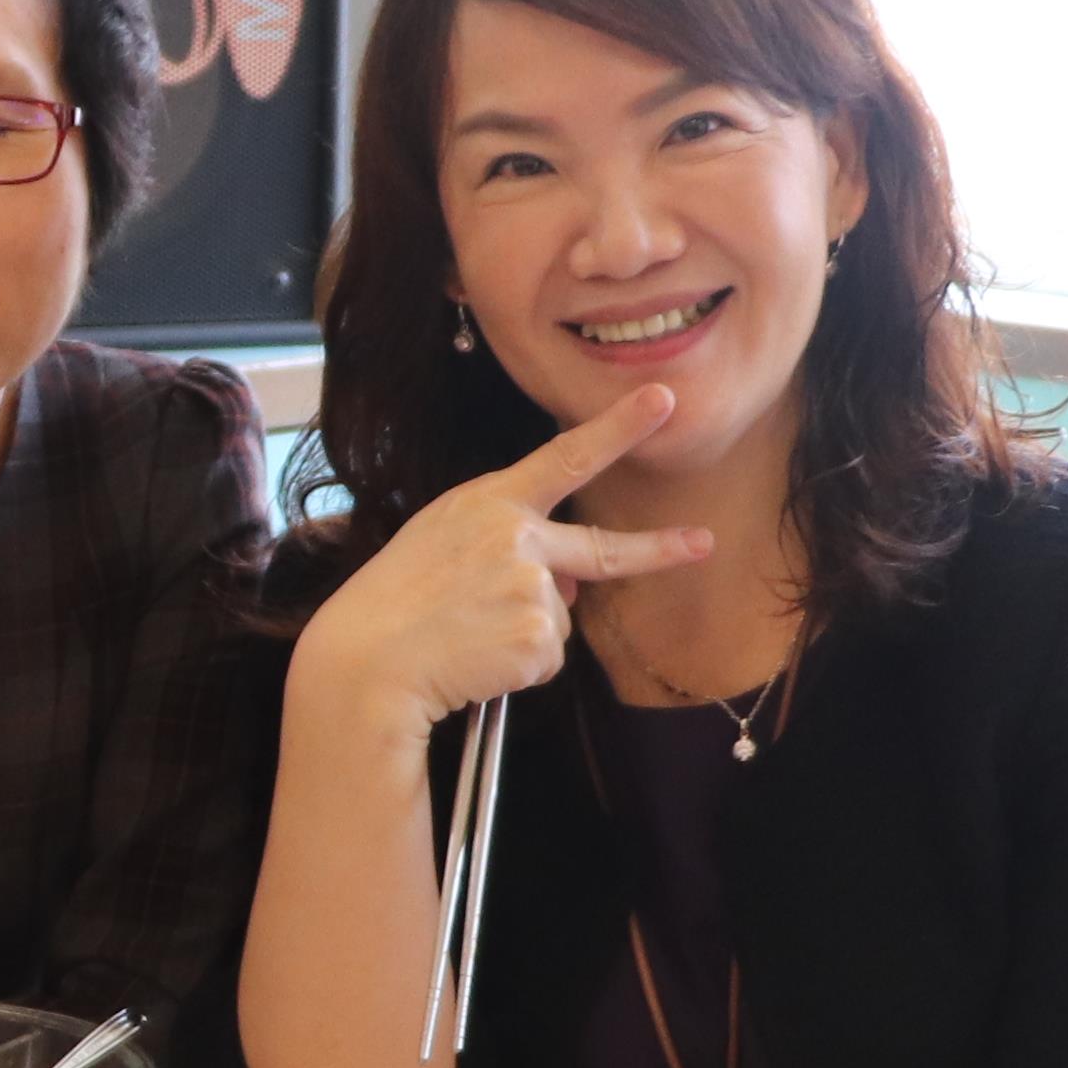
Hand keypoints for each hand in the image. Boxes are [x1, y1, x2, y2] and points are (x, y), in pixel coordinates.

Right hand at [286, 386, 709, 737]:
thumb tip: (570, 582)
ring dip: (523, 634)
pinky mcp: (537, 636)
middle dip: (660, 548)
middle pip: (603, 548)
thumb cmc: (394, 602)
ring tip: (466, 635)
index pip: (565, 458)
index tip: (663, 399)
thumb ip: (509, 546)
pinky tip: (476, 661)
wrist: (365, 662)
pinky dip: (517, 668)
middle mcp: (518, 536)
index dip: (617, 428)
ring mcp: (532, 586)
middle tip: (701, 543)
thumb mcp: (443, 544)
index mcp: (489, 503)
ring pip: (558, 617)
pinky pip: (545, 658)